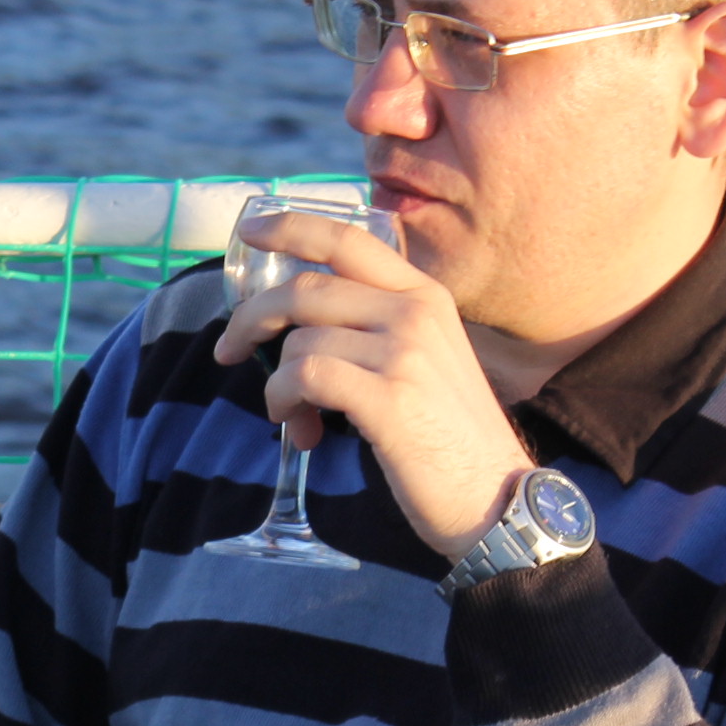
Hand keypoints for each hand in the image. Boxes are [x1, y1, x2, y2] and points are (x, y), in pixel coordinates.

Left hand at [210, 210, 535, 559]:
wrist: (496, 497)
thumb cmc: (450, 437)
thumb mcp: (424, 361)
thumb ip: (376, 330)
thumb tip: (295, 330)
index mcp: (424, 295)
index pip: (347, 240)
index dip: (290, 228)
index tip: (248, 233)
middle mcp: (416, 311)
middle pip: (306, 290)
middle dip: (251, 319)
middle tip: (230, 350)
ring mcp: (405, 352)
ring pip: (300, 340)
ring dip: (276, 383)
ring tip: (291, 417)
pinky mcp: (389, 397)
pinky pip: (304, 377)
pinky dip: (284, 401)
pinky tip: (299, 430)